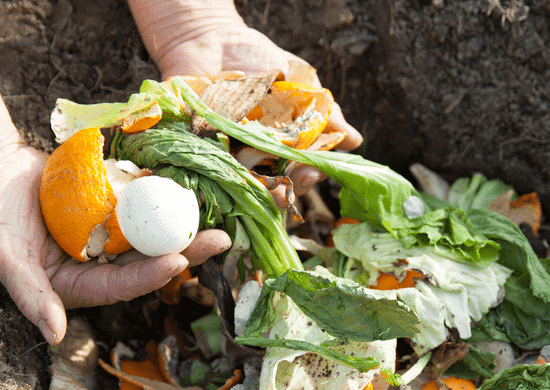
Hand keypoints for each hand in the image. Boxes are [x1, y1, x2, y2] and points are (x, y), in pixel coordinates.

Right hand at [0, 141, 229, 344]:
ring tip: (218, 224)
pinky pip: (145, 211)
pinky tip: (194, 196)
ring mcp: (110, 238)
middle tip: (218, 242)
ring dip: (184, 231)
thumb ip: (30, 296)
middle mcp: (100, 265)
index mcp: (79, 286)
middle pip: (147, 263)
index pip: (121, 285)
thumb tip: (54, 335)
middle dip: (185, 254)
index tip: (179, 262)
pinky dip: (166, 204)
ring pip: (153, 238)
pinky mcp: (115, 212)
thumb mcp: (5, 256)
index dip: (150, 277)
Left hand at [129, 0, 361, 194]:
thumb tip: (355, 141)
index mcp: (283, 147)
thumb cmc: (260, 58)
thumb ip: (325, 112)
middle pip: (269, 186)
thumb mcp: (301, 80)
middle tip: (281, 193)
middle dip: (277, 194)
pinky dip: (205, 171)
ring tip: (250, 186)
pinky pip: (201, 164)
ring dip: (245, 189)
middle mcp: (254, 156)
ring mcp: (225, 152)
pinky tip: (212, 174)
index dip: (305, 178)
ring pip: (238, 182)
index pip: (299, 172)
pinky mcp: (194, 145)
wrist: (211, 35)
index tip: (309, 175)